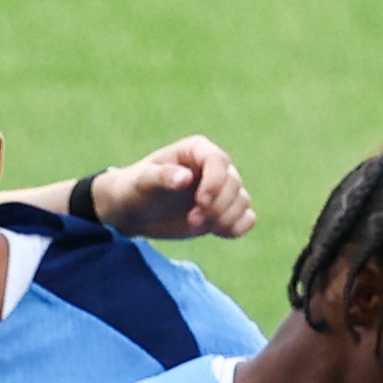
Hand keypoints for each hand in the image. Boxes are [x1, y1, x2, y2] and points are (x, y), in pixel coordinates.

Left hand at [80, 139, 254, 239]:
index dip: (215, 183)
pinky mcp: (223, 212)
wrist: (134, 211)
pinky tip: (216, 232)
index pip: (219, 162)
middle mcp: (214, 167)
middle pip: (234, 185)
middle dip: (216, 207)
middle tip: (191, 221)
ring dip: (225, 219)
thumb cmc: (136, 189)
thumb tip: (186, 178)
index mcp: (197, 151)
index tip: (201, 202)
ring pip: (242, 202)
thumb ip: (163, 177)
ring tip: (196, 226)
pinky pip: (247, 219)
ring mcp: (220, 190)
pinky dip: (237, 227)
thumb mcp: (143, 181)